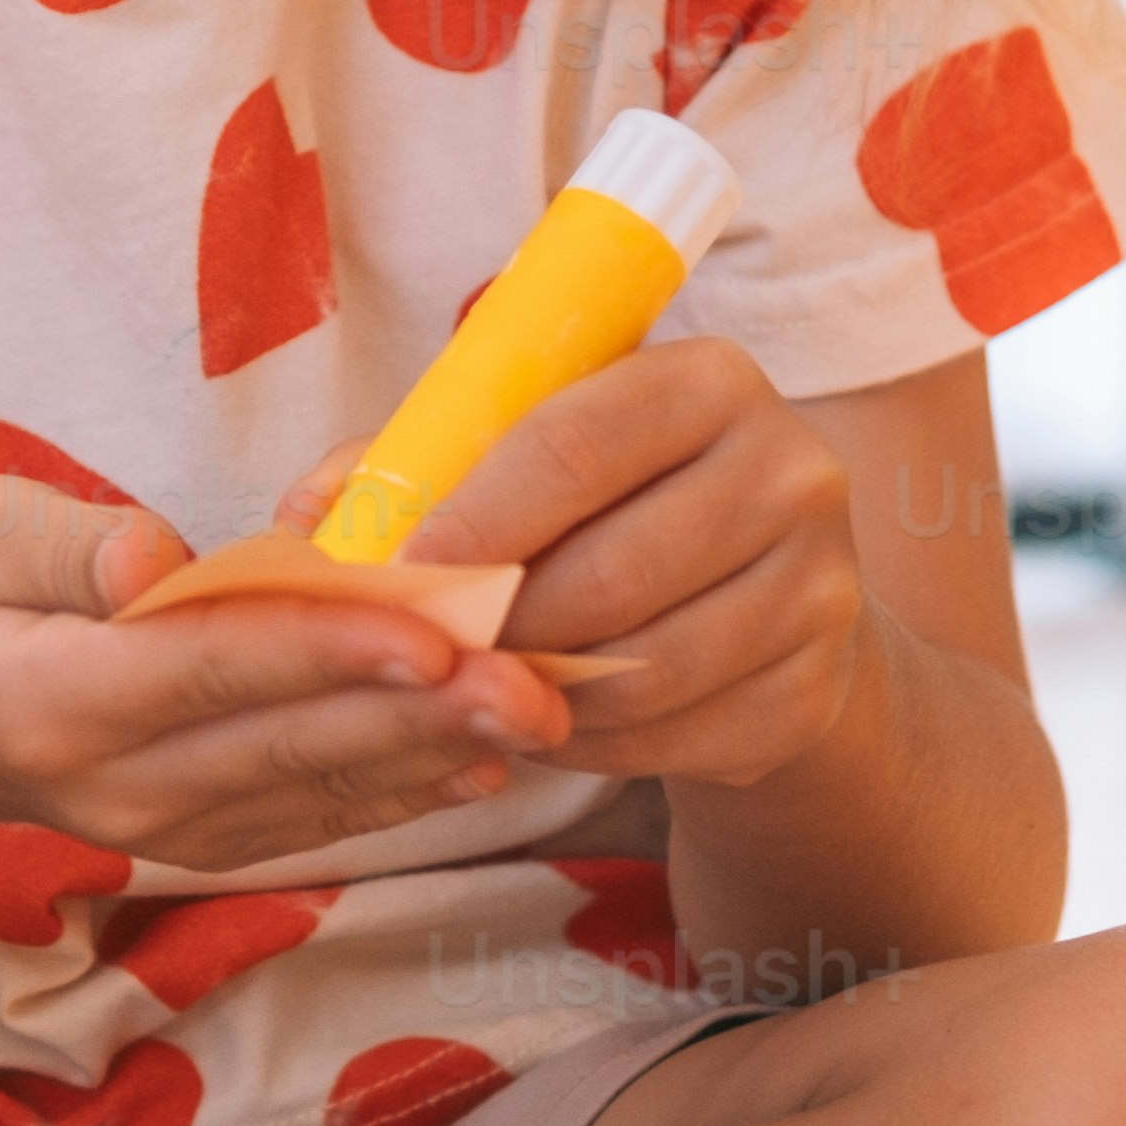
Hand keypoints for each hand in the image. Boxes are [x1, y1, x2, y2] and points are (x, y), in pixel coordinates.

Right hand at [0, 463, 574, 884]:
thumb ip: (55, 548)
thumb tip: (154, 561)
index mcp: (56, 700)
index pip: (213, 671)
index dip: (328, 652)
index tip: (432, 631)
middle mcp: (121, 789)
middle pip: (293, 743)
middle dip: (424, 713)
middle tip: (538, 681)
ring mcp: (169, 831)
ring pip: (323, 789)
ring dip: (439, 754)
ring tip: (546, 712)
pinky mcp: (209, 839)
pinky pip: (320, 816)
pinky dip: (407, 789)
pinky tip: (490, 761)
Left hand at [303, 334, 875, 795]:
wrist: (764, 609)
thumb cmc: (613, 510)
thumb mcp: (528, 457)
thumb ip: (419, 465)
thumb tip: (304, 515)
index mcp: (709, 380)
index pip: (576, 443)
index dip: (479, 516)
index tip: (408, 568)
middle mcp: (791, 469)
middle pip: (612, 570)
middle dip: (503, 625)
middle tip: (431, 653)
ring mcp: (821, 587)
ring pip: (644, 668)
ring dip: (542, 694)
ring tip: (485, 688)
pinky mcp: (817, 691)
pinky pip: (676, 737)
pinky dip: (594, 744)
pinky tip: (555, 725)